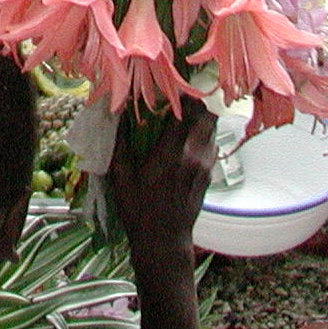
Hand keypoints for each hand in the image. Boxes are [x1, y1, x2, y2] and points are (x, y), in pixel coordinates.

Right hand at [105, 105, 216, 276]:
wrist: (164, 243)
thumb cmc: (138, 211)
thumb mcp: (122, 177)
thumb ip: (120, 143)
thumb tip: (115, 114)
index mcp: (170, 153)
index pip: (185, 111)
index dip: (180, 94)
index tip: (169, 86)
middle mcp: (193, 156)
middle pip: (206, 114)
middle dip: (195, 101)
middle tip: (179, 97)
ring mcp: (205, 166)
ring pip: (212, 128)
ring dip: (201, 117)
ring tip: (184, 115)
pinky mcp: (209, 175)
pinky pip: (211, 144)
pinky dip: (202, 135)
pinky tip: (186, 139)